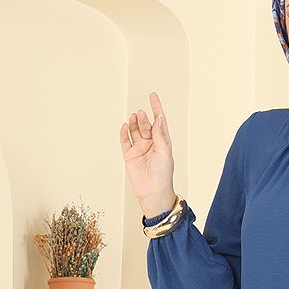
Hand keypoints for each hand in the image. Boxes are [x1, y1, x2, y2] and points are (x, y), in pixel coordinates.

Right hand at [120, 90, 175, 214]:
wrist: (153, 193)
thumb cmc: (163, 176)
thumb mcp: (165, 152)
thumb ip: (160, 135)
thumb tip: (158, 119)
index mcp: (162, 142)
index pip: (159, 122)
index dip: (156, 108)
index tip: (153, 96)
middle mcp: (151, 144)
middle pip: (146, 125)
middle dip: (143, 118)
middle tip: (140, 114)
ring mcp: (140, 149)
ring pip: (135, 131)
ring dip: (134, 123)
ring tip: (133, 117)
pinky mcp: (130, 156)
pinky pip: (125, 141)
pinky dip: (124, 133)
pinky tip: (124, 126)